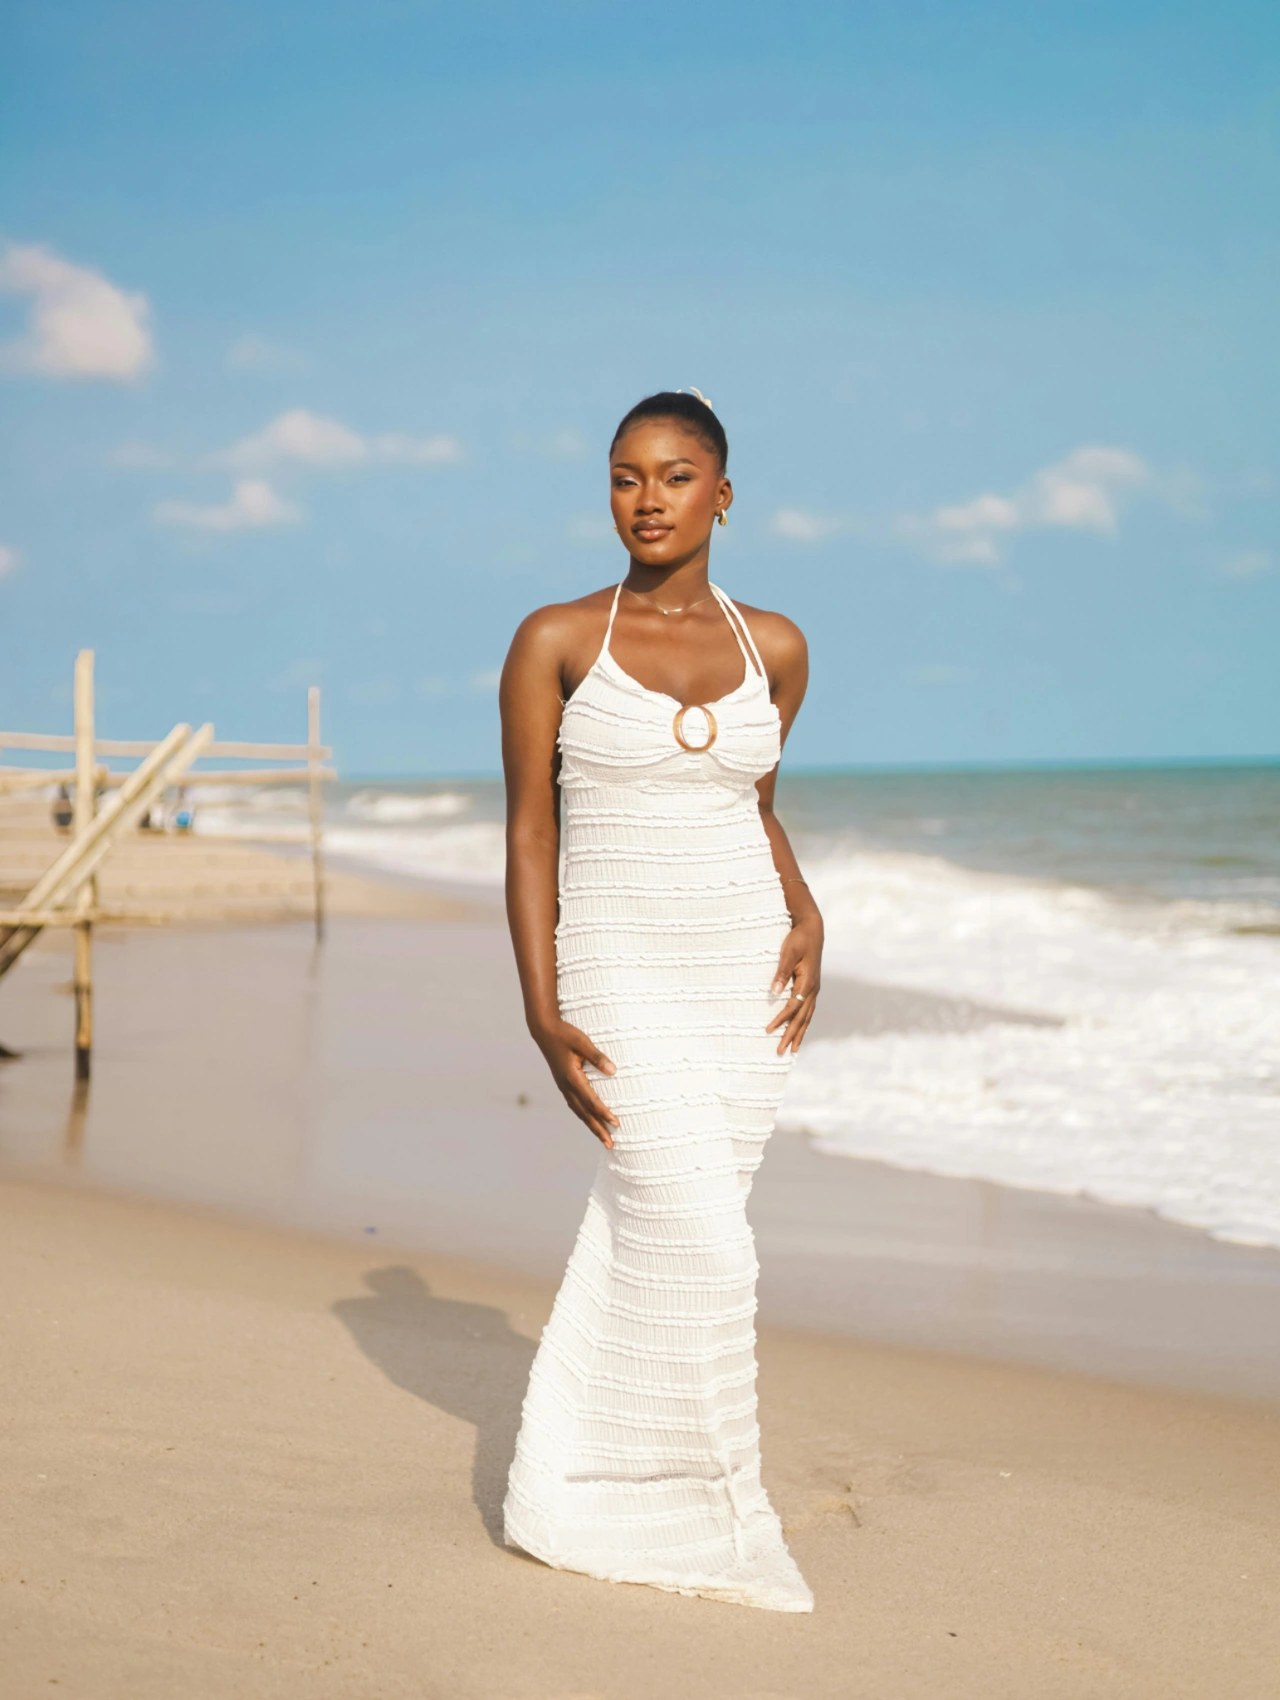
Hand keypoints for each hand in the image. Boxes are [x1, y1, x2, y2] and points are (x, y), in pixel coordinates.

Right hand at [532, 1017, 619, 1148]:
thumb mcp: (582, 1041)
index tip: (617, 1123)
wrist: (544, 1031)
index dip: (604, 1113)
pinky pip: (574, 1105)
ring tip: (603, 1138)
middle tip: (610, 1144)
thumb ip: (597, 1056)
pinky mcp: (563, 1083)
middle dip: (598, 1129)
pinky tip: (588, 1119)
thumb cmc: (564, 1034)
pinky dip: (583, 1115)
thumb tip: (613, 1071)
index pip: (591, 1101)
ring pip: (578, 1111)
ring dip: (591, 1125)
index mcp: (572, 1077)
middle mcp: (566, 1086)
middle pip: (584, 1113)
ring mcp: (563, 1086)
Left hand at [766, 915, 822, 1053]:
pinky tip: (800, 1030)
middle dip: (791, 1035)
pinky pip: (808, 1010)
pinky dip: (804, 1023)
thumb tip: (774, 991)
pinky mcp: (812, 987)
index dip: (781, 1020)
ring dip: (800, 1033)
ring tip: (793, 1049)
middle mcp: (813, 989)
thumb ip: (782, 972)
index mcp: (807, 983)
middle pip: (802, 1018)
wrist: (812, 929)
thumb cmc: (798, 939)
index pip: (792, 1007)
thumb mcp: (788, 953)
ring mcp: (814, 989)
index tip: (768, 1030)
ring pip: (807, 1017)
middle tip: (781, 1051)